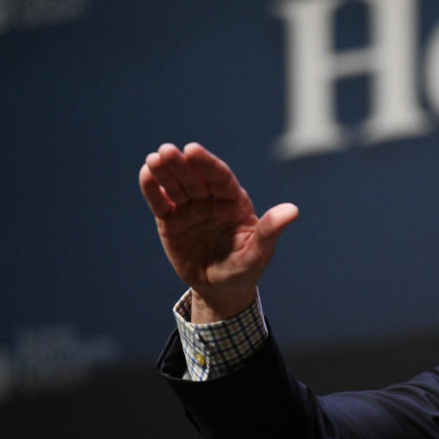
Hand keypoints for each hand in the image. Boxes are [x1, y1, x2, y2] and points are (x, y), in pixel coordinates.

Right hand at [139, 142, 297, 320]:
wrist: (219, 288)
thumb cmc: (245, 268)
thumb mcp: (258, 253)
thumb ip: (270, 231)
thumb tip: (293, 211)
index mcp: (234, 202)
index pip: (220, 178)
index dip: (207, 164)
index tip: (193, 150)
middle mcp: (211, 200)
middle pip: (195, 178)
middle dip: (181, 164)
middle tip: (167, 150)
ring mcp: (189, 208)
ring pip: (176, 186)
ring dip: (164, 172)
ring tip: (153, 159)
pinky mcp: (170, 220)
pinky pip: (161, 202)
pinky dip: (152, 189)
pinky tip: (146, 173)